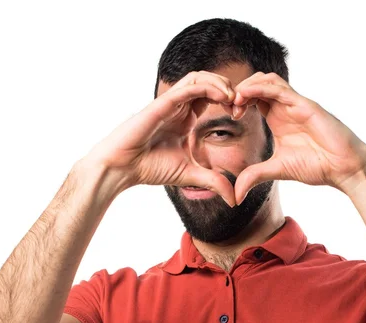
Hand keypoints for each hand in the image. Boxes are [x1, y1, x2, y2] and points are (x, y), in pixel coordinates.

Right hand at [84, 71, 237, 205]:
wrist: (122, 168)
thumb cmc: (150, 168)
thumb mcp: (191, 175)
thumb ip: (213, 182)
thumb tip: (234, 200)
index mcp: (185, 116)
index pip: (211, 95)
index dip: (230, 100)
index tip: (242, 114)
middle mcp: (178, 106)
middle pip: (207, 81)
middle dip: (229, 87)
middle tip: (243, 103)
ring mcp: (169, 103)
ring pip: (198, 78)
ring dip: (220, 82)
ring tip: (234, 97)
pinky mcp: (161, 104)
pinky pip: (188, 87)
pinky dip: (208, 87)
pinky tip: (223, 97)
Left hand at [232, 72, 365, 202]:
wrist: (344, 168)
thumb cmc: (317, 166)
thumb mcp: (277, 170)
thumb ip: (255, 176)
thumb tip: (235, 195)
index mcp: (277, 118)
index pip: (252, 98)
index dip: (237, 101)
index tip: (227, 115)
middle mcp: (285, 107)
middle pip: (257, 83)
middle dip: (238, 91)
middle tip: (228, 107)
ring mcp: (295, 104)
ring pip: (267, 80)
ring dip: (247, 86)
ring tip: (235, 101)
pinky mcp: (304, 105)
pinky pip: (279, 89)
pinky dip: (260, 88)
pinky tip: (246, 97)